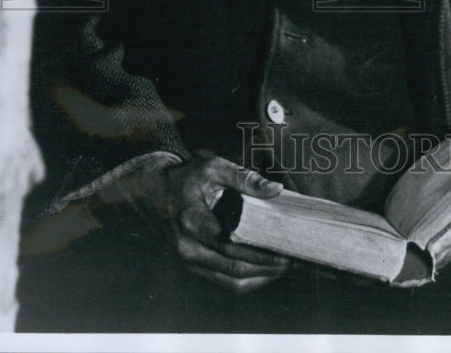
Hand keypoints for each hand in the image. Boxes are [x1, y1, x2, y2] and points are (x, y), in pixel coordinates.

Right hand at [113, 154, 290, 292]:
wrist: (156, 191)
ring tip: (287, 266)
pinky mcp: (195, 267)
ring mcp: (190, 262)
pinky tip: (268, 269)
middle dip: (268, 267)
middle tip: (295, 258)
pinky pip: (225, 282)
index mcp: (193, 222)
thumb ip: (244, 178)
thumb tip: (275, 190)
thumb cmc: (188, 178)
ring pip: (232, 282)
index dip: (261, 252)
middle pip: (235, 269)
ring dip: (262, 277)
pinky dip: (249, 280)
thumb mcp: (214, 167)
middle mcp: (189, 249)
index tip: (286, 249)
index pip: (232, 245)